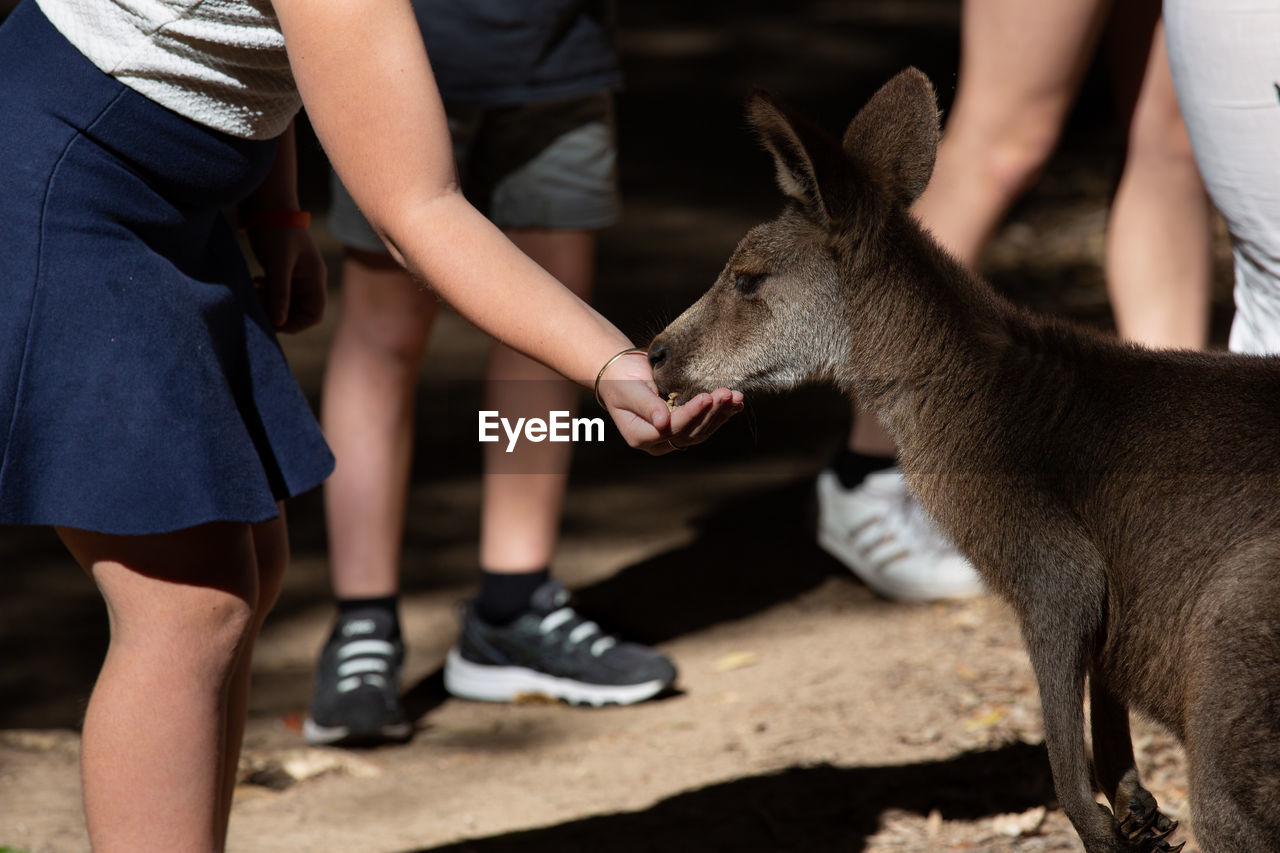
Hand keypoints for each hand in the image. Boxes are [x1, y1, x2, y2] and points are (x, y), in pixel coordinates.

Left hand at [244, 224, 326, 332]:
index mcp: (314, 278)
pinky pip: (280, 289)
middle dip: (279, 313)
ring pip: (287, 300)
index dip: (295, 324)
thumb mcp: (277, 263)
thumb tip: (278, 322)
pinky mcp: (285, 267)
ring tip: (254, 293)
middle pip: (299, 310)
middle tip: (258, 307)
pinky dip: (268, 292)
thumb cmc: (275, 230)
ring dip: (271, 302)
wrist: (268, 203)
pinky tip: (255, 283)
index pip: (314, 314)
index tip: (273, 323)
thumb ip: (279, 293)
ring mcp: (297, 273)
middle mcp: (309, 278)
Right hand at [598, 352, 743, 454]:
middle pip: (690, 432)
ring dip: (720, 414)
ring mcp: (673, 435)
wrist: (621, 374)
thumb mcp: (629, 391)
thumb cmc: (620, 380)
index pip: (671, 429)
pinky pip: (705, 423)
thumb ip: (646, 406)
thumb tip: (663, 423)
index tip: (705, 398)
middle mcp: (659, 441)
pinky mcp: (685, 425)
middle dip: (710, 413)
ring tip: (735, 396)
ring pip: (701, 430)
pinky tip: (736, 404)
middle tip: (725, 393)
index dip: (690, 415)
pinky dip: (722, 414)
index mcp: (641, 436)